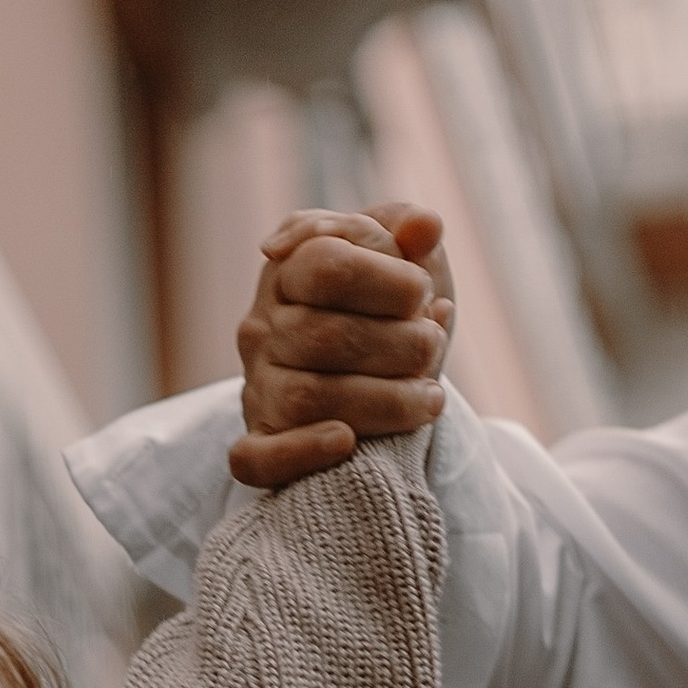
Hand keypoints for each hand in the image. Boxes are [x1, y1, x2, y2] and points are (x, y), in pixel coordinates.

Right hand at [228, 202, 455, 491]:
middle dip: (400, 345)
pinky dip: (300, 453)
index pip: (327, 265)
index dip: (389, 282)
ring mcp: (257, 387)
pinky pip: (253, 459)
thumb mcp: (403, 258)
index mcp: (288, 269)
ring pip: (305, 399)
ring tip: (430, 398)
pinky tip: (347, 442)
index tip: (422, 294)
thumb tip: (424, 229)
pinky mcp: (260, 441)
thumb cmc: (390, 308)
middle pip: (323, 336)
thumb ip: (409, 228)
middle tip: (434, 346)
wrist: (381, 373)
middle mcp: (261, 327)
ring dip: (385, 401)